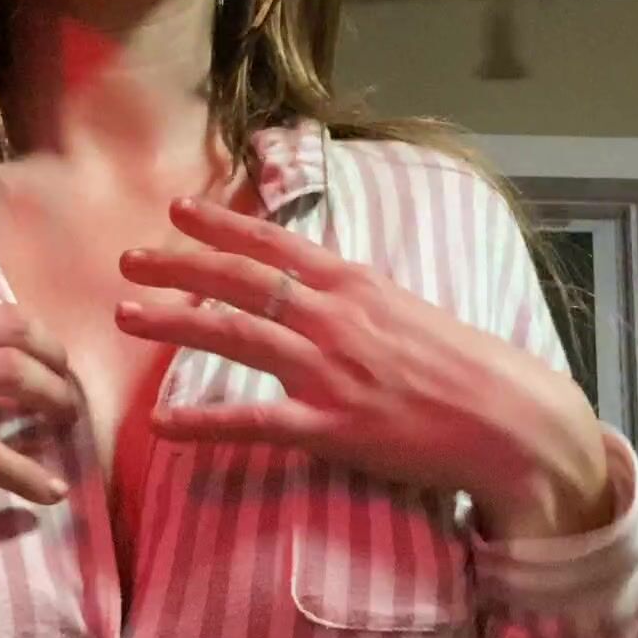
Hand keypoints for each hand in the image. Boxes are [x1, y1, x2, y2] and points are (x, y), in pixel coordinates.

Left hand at [114, 196, 612, 535]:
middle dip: (180, 264)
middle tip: (128, 259)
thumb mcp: (408, 312)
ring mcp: (330, 371)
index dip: (221, 225)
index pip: (275, 243)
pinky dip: (204, 422)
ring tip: (127, 315)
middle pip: (242, 281)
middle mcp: (336, 318)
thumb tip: (316, 292)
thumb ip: (356, 302)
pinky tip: (163, 426)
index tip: (177, 211)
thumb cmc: (463, 369)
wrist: (509, 419)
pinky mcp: (331, 426)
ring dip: (175, 322)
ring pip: (236, 335)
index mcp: (356, 285)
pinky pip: (253, 422)